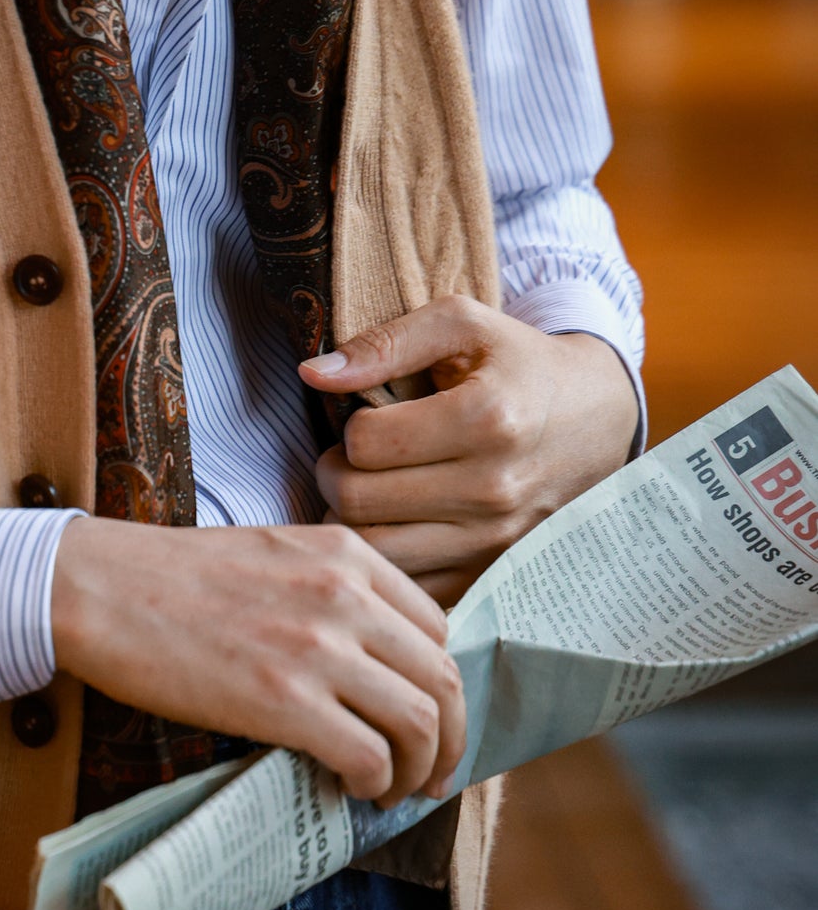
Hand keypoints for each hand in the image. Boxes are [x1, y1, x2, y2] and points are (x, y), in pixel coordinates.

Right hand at [50, 516, 464, 806]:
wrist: (100, 589)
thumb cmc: (172, 578)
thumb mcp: (273, 555)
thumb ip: (330, 592)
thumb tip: (369, 664)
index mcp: (347, 553)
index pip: (437, 627)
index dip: (441, 684)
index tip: (428, 717)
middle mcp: (346, 595)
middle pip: (442, 678)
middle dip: (449, 739)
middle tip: (434, 773)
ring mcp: (318, 648)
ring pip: (419, 722)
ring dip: (418, 770)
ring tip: (393, 791)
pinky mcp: (284, 701)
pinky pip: (368, 755)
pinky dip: (374, 783)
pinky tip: (352, 790)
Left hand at [301, 295, 639, 606]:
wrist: (597, 419)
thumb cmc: (519, 365)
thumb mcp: (462, 325)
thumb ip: (385, 342)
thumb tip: (313, 372)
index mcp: (487, 418)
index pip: (365, 443)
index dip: (349, 429)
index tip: (365, 422)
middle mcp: (493, 488)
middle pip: (359, 503)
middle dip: (334, 476)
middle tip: (346, 461)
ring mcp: (494, 540)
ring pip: (375, 553)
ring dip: (350, 523)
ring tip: (365, 493)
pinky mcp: (492, 571)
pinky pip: (408, 585)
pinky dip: (385, 561)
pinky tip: (393, 525)